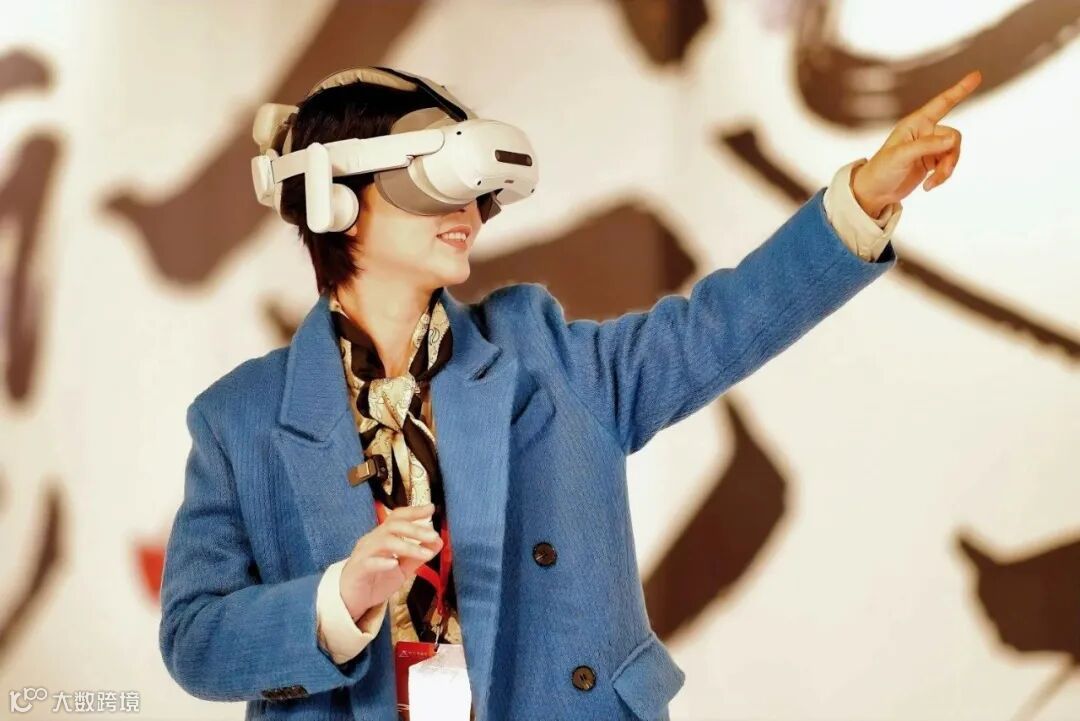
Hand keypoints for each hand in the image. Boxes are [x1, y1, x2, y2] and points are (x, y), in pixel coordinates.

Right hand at [339, 502, 442, 620]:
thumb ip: (418, 556)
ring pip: (384, 542)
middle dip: (415, 529)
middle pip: (393, 526)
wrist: (351, 599)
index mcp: (383, 536)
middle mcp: (372, 540)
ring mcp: (364, 553)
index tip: (431, 508)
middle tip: (434, 536)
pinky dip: (383, 562)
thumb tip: (439, 542)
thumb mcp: (402, 568)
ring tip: (425, 554)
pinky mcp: (358, 569)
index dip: (414, 511)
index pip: (397, 518)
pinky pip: (369, 562)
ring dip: (407, 546)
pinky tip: (394, 564)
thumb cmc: (376, 580)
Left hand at [852, 70, 981, 216]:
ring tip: (931, 183)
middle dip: (951, 156)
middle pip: (953, 137)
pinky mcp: (931, 162)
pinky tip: (928, 186)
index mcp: (915, 123)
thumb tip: (953, 139)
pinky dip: (942, 176)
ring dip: (946, 169)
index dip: (960, 89)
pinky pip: (947, 165)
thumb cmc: (881, 169)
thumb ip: (927, 145)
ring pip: (953, 152)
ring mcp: (929, 147)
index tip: (977, 75)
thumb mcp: (901, 156)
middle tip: (942, 173)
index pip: (942, 103)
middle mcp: (924, 132)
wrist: (875, 192)